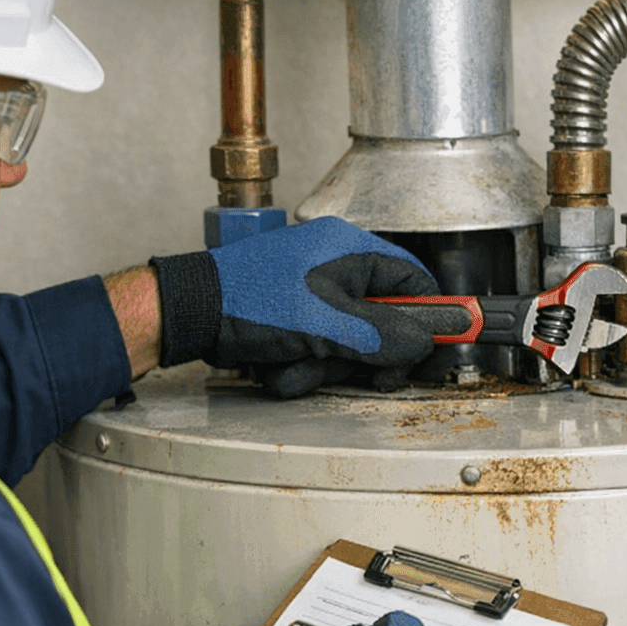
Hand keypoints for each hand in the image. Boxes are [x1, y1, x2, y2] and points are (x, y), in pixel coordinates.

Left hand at [150, 218, 439, 396]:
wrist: (189, 313)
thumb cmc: (245, 302)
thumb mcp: (324, 325)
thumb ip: (381, 337)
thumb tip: (423, 344)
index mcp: (349, 249)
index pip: (413, 281)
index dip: (430, 319)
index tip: (437, 350)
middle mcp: (335, 265)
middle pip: (384, 320)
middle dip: (364, 356)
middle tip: (362, 375)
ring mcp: (313, 292)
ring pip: (349, 343)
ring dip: (326, 366)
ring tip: (297, 364)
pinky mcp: (294, 315)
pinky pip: (320, 349)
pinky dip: (303, 366)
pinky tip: (281, 365)